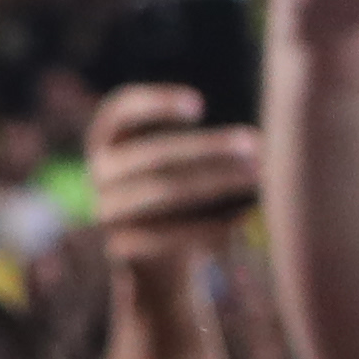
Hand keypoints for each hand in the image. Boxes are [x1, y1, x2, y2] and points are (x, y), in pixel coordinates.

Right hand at [84, 85, 260, 274]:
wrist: (154, 253)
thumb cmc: (177, 188)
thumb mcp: (175, 157)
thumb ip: (197, 142)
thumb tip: (250, 139)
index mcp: (108, 138)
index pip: (120, 112)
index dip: (156, 105)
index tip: (200, 106)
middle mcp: (100, 173)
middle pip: (154, 156)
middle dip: (209, 149)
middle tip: (255, 145)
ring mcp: (106, 211)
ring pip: (163, 193)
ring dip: (216, 181)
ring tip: (258, 176)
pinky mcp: (120, 246)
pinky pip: (165, 236)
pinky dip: (207, 227)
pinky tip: (241, 220)